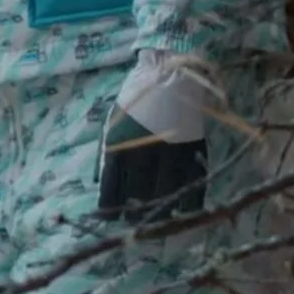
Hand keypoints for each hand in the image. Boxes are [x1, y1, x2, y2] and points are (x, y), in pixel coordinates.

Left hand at [97, 51, 220, 223]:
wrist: (169, 67)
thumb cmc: (136, 95)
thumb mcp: (113, 118)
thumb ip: (107, 149)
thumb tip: (99, 180)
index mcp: (121, 140)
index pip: (113, 181)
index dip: (111, 203)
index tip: (110, 219)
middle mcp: (145, 148)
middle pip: (140, 190)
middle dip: (137, 211)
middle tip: (135, 226)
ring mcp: (172, 147)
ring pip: (168, 188)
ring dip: (164, 209)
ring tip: (160, 224)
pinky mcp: (194, 144)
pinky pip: (195, 177)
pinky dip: (193, 198)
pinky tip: (188, 211)